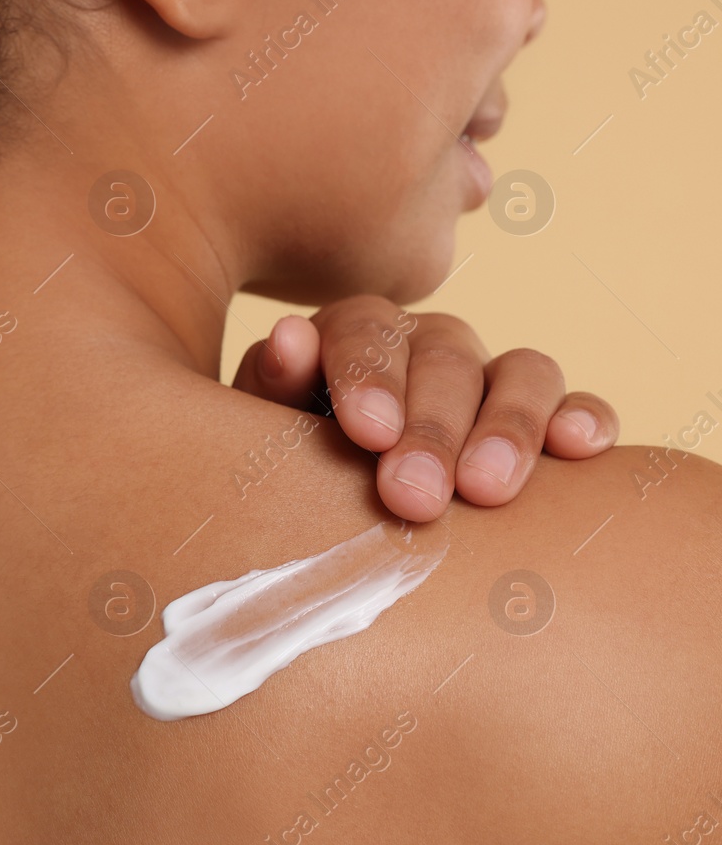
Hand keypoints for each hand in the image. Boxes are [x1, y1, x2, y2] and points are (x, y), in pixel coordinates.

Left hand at [232, 295, 618, 521]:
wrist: (320, 514)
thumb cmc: (285, 468)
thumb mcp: (262, 427)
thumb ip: (274, 384)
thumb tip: (286, 339)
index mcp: (354, 336)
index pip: (366, 330)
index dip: (368, 375)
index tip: (366, 432)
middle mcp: (428, 346)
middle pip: (445, 359)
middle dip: (431, 427)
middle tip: (413, 494)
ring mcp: (490, 379)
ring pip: (521, 372)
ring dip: (509, 426)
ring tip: (487, 490)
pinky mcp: (543, 420)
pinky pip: (577, 405)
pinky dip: (583, 418)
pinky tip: (579, 448)